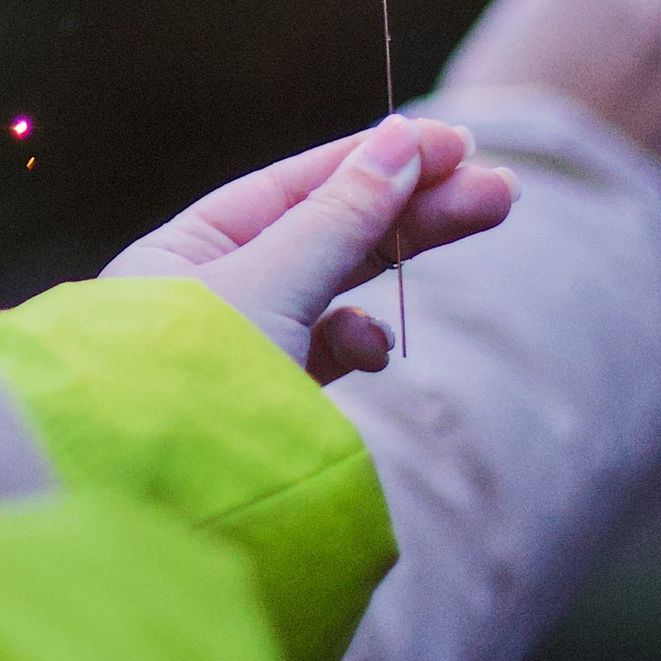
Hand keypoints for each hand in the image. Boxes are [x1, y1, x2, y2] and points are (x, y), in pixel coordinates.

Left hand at [103, 114, 512, 380]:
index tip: (451, 144)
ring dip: (403, 257)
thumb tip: (401, 141)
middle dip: (412, 206)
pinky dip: (358, 342)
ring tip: (477, 229)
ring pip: (336, 286)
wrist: (158, 519)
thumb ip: (340, 218)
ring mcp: (243, 350)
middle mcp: (208, 293)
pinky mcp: (269, 405)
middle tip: (501, 189)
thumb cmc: (191, 386)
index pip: (293, 188)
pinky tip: (378, 350)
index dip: (373, 161)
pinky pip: (325, 352)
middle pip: (327, 231)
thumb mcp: (270, 286)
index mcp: (183, 251)